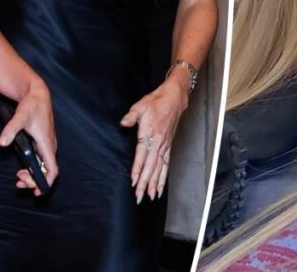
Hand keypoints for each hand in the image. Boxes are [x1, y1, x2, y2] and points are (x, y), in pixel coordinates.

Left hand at [0, 78, 58, 194]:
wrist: (37, 94)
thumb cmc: (32, 105)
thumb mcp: (20, 116)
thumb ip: (11, 130)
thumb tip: (2, 143)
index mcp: (47, 143)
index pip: (52, 169)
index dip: (47, 182)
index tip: (38, 190)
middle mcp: (49, 146)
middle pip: (46, 171)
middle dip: (34, 180)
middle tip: (19, 180)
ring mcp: (46, 145)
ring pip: (43, 167)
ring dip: (33, 175)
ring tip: (19, 177)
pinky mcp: (42, 143)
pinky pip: (41, 161)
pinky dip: (33, 168)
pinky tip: (22, 169)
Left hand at [120, 75, 189, 202]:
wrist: (174, 98)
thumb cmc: (156, 102)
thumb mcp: (140, 106)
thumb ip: (131, 116)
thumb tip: (123, 123)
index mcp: (149, 133)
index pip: (142, 154)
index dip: (138, 168)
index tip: (134, 181)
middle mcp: (159, 142)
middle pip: (151, 166)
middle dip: (145, 182)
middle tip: (139, 196)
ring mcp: (165, 146)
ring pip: (159, 168)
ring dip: (155, 184)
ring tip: (150, 197)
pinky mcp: (169, 146)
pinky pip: (166, 165)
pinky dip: (163, 178)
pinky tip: (160, 188)